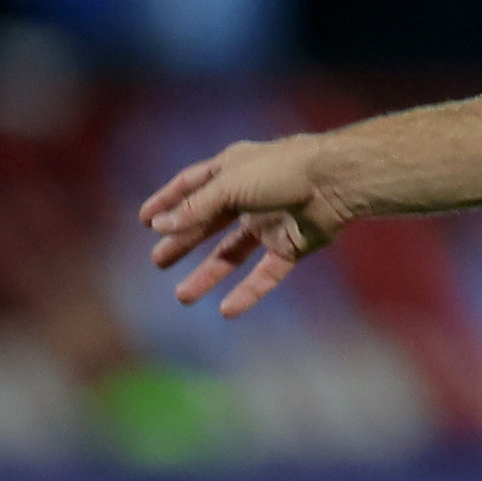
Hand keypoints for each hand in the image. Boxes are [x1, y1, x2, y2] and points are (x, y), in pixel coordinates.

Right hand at [139, 137, 349, 318]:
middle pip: (209, 222)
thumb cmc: (282, 172)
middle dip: (184, 241)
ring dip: (209, 274)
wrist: (337, 182)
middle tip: (158, 261)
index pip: (192, 184)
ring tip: (183, 296)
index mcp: (233, 169)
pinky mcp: (293, 245)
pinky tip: (227, 311)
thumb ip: (194, 208)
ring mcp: (271, 221)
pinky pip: (266, 273)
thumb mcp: (229, 186)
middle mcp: (250, 195)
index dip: (168, 200)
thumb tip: (158, 226)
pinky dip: (248, 292)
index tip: (145, 220)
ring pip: (233, 252)